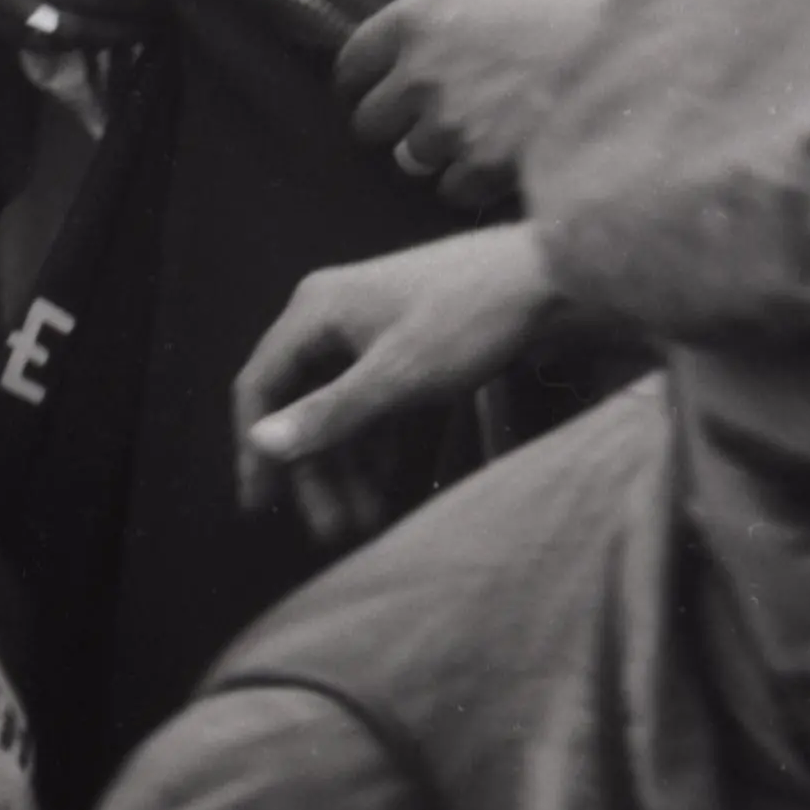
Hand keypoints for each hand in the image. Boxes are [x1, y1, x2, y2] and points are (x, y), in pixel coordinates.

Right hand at [235, 223, 553, 543]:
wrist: (553, 278)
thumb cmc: (472, 317)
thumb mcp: (398, 376)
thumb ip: (329, 414)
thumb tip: (262, 445)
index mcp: (315, 311)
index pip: (261, 385)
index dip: (256, 448)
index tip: (260, 507)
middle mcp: (332, 316)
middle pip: (302, 402)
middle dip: (314, 469)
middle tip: (328, 530)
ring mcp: (370, 330)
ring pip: (340, 407)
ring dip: (347, 464)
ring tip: (361, 522)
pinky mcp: (405, 345)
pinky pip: (373, 401)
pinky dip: (376, 444)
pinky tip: (384, 486)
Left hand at [338, 0, 633, 209]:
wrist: (644, 44)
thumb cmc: (582, 9)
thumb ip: (449, 32)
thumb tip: (418, 64)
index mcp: (419, 16)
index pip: (352, 65)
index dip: (364, 85)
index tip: (376, 94)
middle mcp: (421, 70)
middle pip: (369, 123)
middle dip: (396, 127)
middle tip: (430, 126)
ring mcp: (450, 121)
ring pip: (412, 160)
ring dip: (441, 156)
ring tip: (485, 140)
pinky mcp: (485, 166)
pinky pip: (453, 191)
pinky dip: (474, 185)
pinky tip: (506, 165)